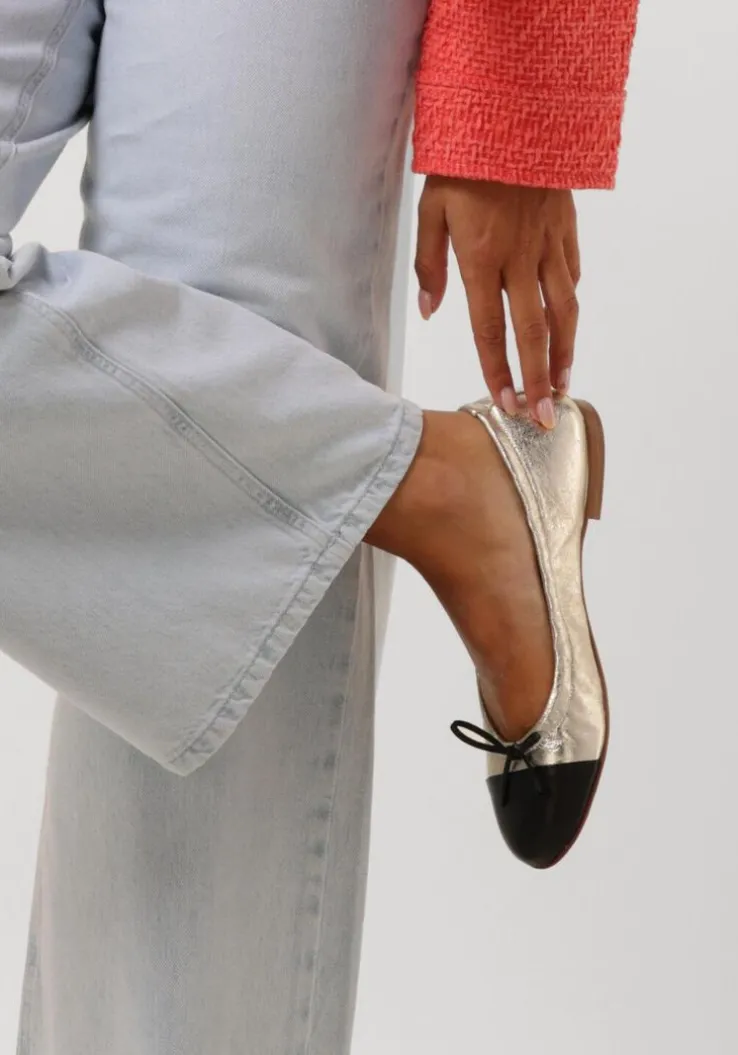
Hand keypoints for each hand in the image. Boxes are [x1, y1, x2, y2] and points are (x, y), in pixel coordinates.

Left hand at [414, 175, 580, 429]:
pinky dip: (569, 304)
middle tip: (543, 416)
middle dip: (539, 380)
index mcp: (481, 258)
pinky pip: (571, 274)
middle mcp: (519, 258)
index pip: (490, 330)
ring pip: (564, 310)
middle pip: (533, 332)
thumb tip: (432, 311)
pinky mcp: (566, 228)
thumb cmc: (462, 162)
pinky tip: (567, 326)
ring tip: (564, 386)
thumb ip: (429, 263)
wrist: (511, 110)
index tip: (506, 403)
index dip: (499, 371)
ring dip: (565, 353)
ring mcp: (548, 244)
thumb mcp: (432, 210)